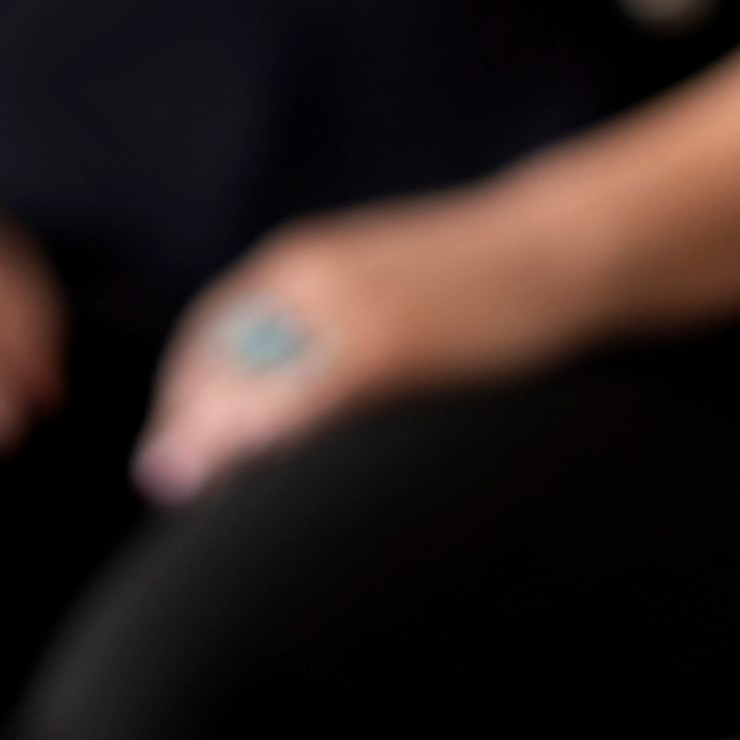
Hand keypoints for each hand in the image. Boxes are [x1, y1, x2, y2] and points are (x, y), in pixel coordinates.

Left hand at [134, 186, 600, 503]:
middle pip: (214, 366)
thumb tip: (282, 389)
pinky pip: (302, 405)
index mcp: (303, 259)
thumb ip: (330, 317)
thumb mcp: (386, 279)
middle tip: (176, 485)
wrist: (562, 247)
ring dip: (215, 447)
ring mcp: (346, 314)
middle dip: (189, 431)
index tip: (176, 450)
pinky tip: (262, 474)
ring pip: (246, 391)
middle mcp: (308, 279)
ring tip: (206, 492)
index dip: (184, 397)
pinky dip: (269, 441)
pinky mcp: (384, 349)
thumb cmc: (483, 277)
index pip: (209, 333)